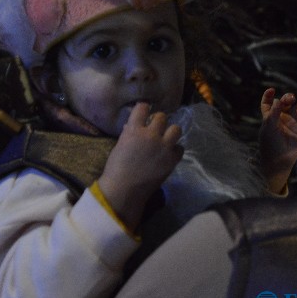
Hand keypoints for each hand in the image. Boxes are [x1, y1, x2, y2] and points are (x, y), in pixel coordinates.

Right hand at [98, 103, 182, 230]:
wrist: (124, 190)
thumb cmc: (116, 168)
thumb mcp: (120, 144)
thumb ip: (130, 133)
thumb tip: (135, 126)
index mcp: (134, 130)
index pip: (143, 107)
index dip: (144, 109)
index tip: (145, 113)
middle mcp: (151, 135)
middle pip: (162, 117)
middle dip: (158, 121)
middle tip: (156, 129)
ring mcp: (163, 147)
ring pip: (176, 129)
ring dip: (170, 132)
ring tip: (166, 139)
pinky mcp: (172, 160)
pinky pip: (180, 148)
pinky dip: (175, 150)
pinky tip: (168, 154)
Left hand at [258, 88, 296, 192]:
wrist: (279, 161)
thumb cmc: (270, 144)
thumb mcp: (269, 127)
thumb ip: (274, 113)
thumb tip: (278, 99)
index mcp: (270, 117)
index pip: (269, 103)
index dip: (269, 96)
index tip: (271, 90)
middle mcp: (282, 118)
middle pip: (286, 103)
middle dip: (289, 98)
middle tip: (290, 98)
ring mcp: (292, 124)